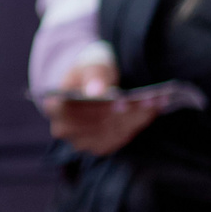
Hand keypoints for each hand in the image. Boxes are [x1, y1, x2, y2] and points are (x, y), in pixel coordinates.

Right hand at [42, 59, 158, 155]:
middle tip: (150, 101)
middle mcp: (64, 129)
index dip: (99, 107)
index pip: (76, 111)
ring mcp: (82, 141)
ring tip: (156, 103)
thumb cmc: (89, 72)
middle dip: (126, 112)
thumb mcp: (91, 65)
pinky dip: (138, 123)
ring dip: (137, 118)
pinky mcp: (100, 146)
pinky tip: (152, 111)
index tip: (123, 101)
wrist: (90, 85)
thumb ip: (94, 76)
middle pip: (98, 124)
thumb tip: (96, 91)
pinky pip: (122, 137)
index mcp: (54, 106)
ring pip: (113, 131)